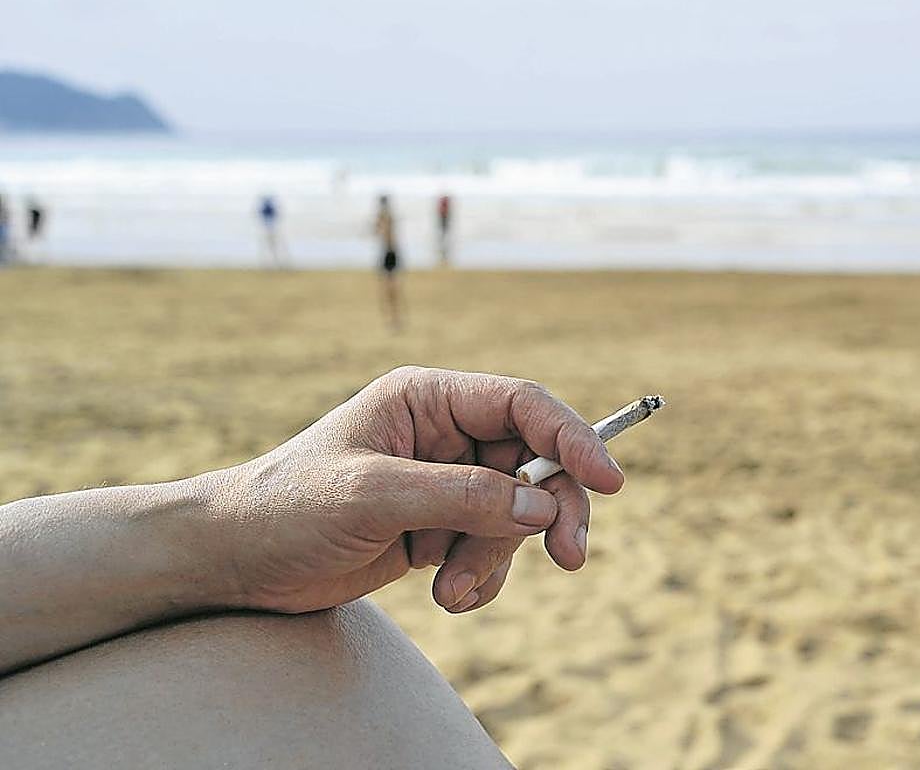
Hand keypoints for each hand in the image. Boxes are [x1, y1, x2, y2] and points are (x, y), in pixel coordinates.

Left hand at [213, 366, 623, 614]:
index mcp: (429, 399)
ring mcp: (444, 482)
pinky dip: (481, 577)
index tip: (610, 481)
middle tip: (569, 558)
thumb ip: (461, 496)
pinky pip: (492, 549)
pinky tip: (446, 593)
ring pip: (516, 515)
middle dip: (550, 513)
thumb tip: (541, 507)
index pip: (524, 405)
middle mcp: (445, 434)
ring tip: (448, 589)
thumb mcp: (373, 496)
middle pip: (536, 463)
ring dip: (496, 558)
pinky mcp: (438, 527)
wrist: (236, 561)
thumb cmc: (287, 507)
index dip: (574, 438)